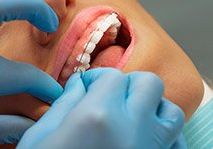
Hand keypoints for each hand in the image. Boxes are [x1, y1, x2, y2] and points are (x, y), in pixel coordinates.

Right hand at [18, 68, 185, 148]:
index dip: (97, 77)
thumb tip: (79, 82)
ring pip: (171, 112)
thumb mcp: (41, 137)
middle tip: (110, 94)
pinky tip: (146, 137)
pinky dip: (167, 135)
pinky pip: (178, 144)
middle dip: (129, 83)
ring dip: (152, 106)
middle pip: (149, 84)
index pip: (113, 76)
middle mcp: (132, 130)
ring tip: (131, 115)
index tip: (87, 86)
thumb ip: (65, 103)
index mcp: (96, 117)